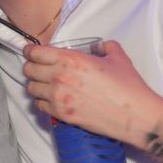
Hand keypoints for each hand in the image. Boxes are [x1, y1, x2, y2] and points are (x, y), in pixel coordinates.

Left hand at [23, 40, 158, 142]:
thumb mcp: (117, 57)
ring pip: (30, 88)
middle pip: (28, 70)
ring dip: (36, 85)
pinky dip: (42, 101)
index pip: (35, 53)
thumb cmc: (127, 86)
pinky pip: (38, 105)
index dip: (30, 51)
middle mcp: (59, 76)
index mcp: (70, 59)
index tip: (30, 52)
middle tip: (38, 68)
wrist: (134, 115)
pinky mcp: (60, 113)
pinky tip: (50, 99)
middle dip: (32, 67)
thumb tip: (97, 47)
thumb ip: (104, 47)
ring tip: (44, 84)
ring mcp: (58, 97)